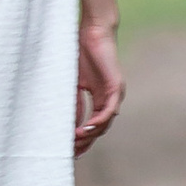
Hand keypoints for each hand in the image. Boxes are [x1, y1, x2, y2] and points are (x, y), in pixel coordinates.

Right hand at [73, 18, 124, 153]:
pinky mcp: (116, 87)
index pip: (92, 125)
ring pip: (105, 123)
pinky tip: (85, 129)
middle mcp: (109, 99)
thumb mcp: (73, 84)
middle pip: (99, 129)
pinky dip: (97, 122)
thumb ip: (73, 104)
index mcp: (99, 98)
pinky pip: (109, 111)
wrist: (92, 31)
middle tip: (71, 153)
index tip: (69, 150)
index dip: (82, 140)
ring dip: (90, 135)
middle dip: (85, 143)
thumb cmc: (80, 53)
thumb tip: (69, 126)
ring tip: (74, 142)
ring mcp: (114, 94)